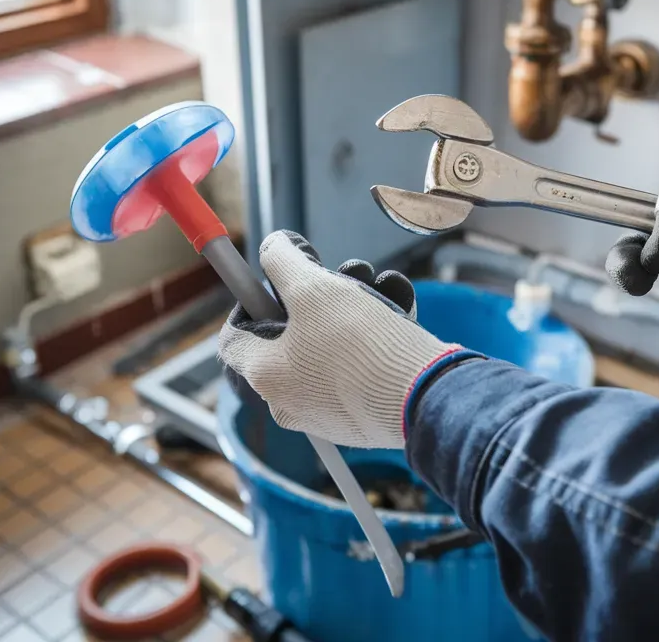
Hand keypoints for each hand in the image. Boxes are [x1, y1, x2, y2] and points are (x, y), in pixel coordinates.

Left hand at [218, 231, 472, 448]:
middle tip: (340, 276)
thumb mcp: (313, 287)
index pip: (235, 336)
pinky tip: (399, 305)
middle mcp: (289, 399)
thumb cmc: (358, 344)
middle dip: (318, 295)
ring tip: (379, 285)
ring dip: (353, 305)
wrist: (423, 397)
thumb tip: (271, 246)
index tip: (276, 279)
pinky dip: (376, 332)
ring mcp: (328, 410)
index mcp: (264, 375)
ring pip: (330, 343)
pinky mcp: (365, 412)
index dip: (250, 300)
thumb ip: (283, 261)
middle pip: (290, 334)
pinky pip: (360, 363)